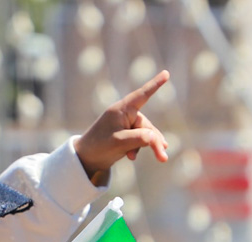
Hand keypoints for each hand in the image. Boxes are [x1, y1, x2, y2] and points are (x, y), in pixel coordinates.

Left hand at [73, 70, 171, 184]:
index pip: (141, 95)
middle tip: (163, 158)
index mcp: (121, 110)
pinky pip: (140, 139)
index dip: (155, 85)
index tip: (166, 73)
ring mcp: (126, 124)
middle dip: (155, 142)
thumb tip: (155, 138)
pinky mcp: (126, 134)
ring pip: (146, 134)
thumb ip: (138, 139)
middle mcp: (125, 114)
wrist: (85, 159)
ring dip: (150, 146)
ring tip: (161, 159)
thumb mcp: (119, 143)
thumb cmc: (98, 147)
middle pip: (147, 126)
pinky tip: (132, 157)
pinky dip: (139, 148)